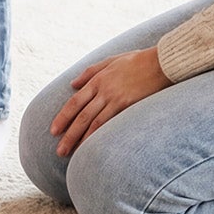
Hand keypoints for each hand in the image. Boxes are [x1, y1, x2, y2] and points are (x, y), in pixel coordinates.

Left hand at [50, 47, 170, 155]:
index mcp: (98, 79)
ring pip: (93, 122)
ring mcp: (115, 99)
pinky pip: (110, 124)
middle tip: (59, 150)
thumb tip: (73, 84)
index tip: (53, 130)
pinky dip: (99, 136)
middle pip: (81, 115)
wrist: (160, 63)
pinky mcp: (128, 106)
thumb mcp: (110, 60)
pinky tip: (93, 147)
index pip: (75, 102)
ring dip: (80, 139)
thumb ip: (90, 72)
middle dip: (68, 134)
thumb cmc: (137, 61)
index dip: (63, 117)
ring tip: (71, 153)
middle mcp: (103, 90)